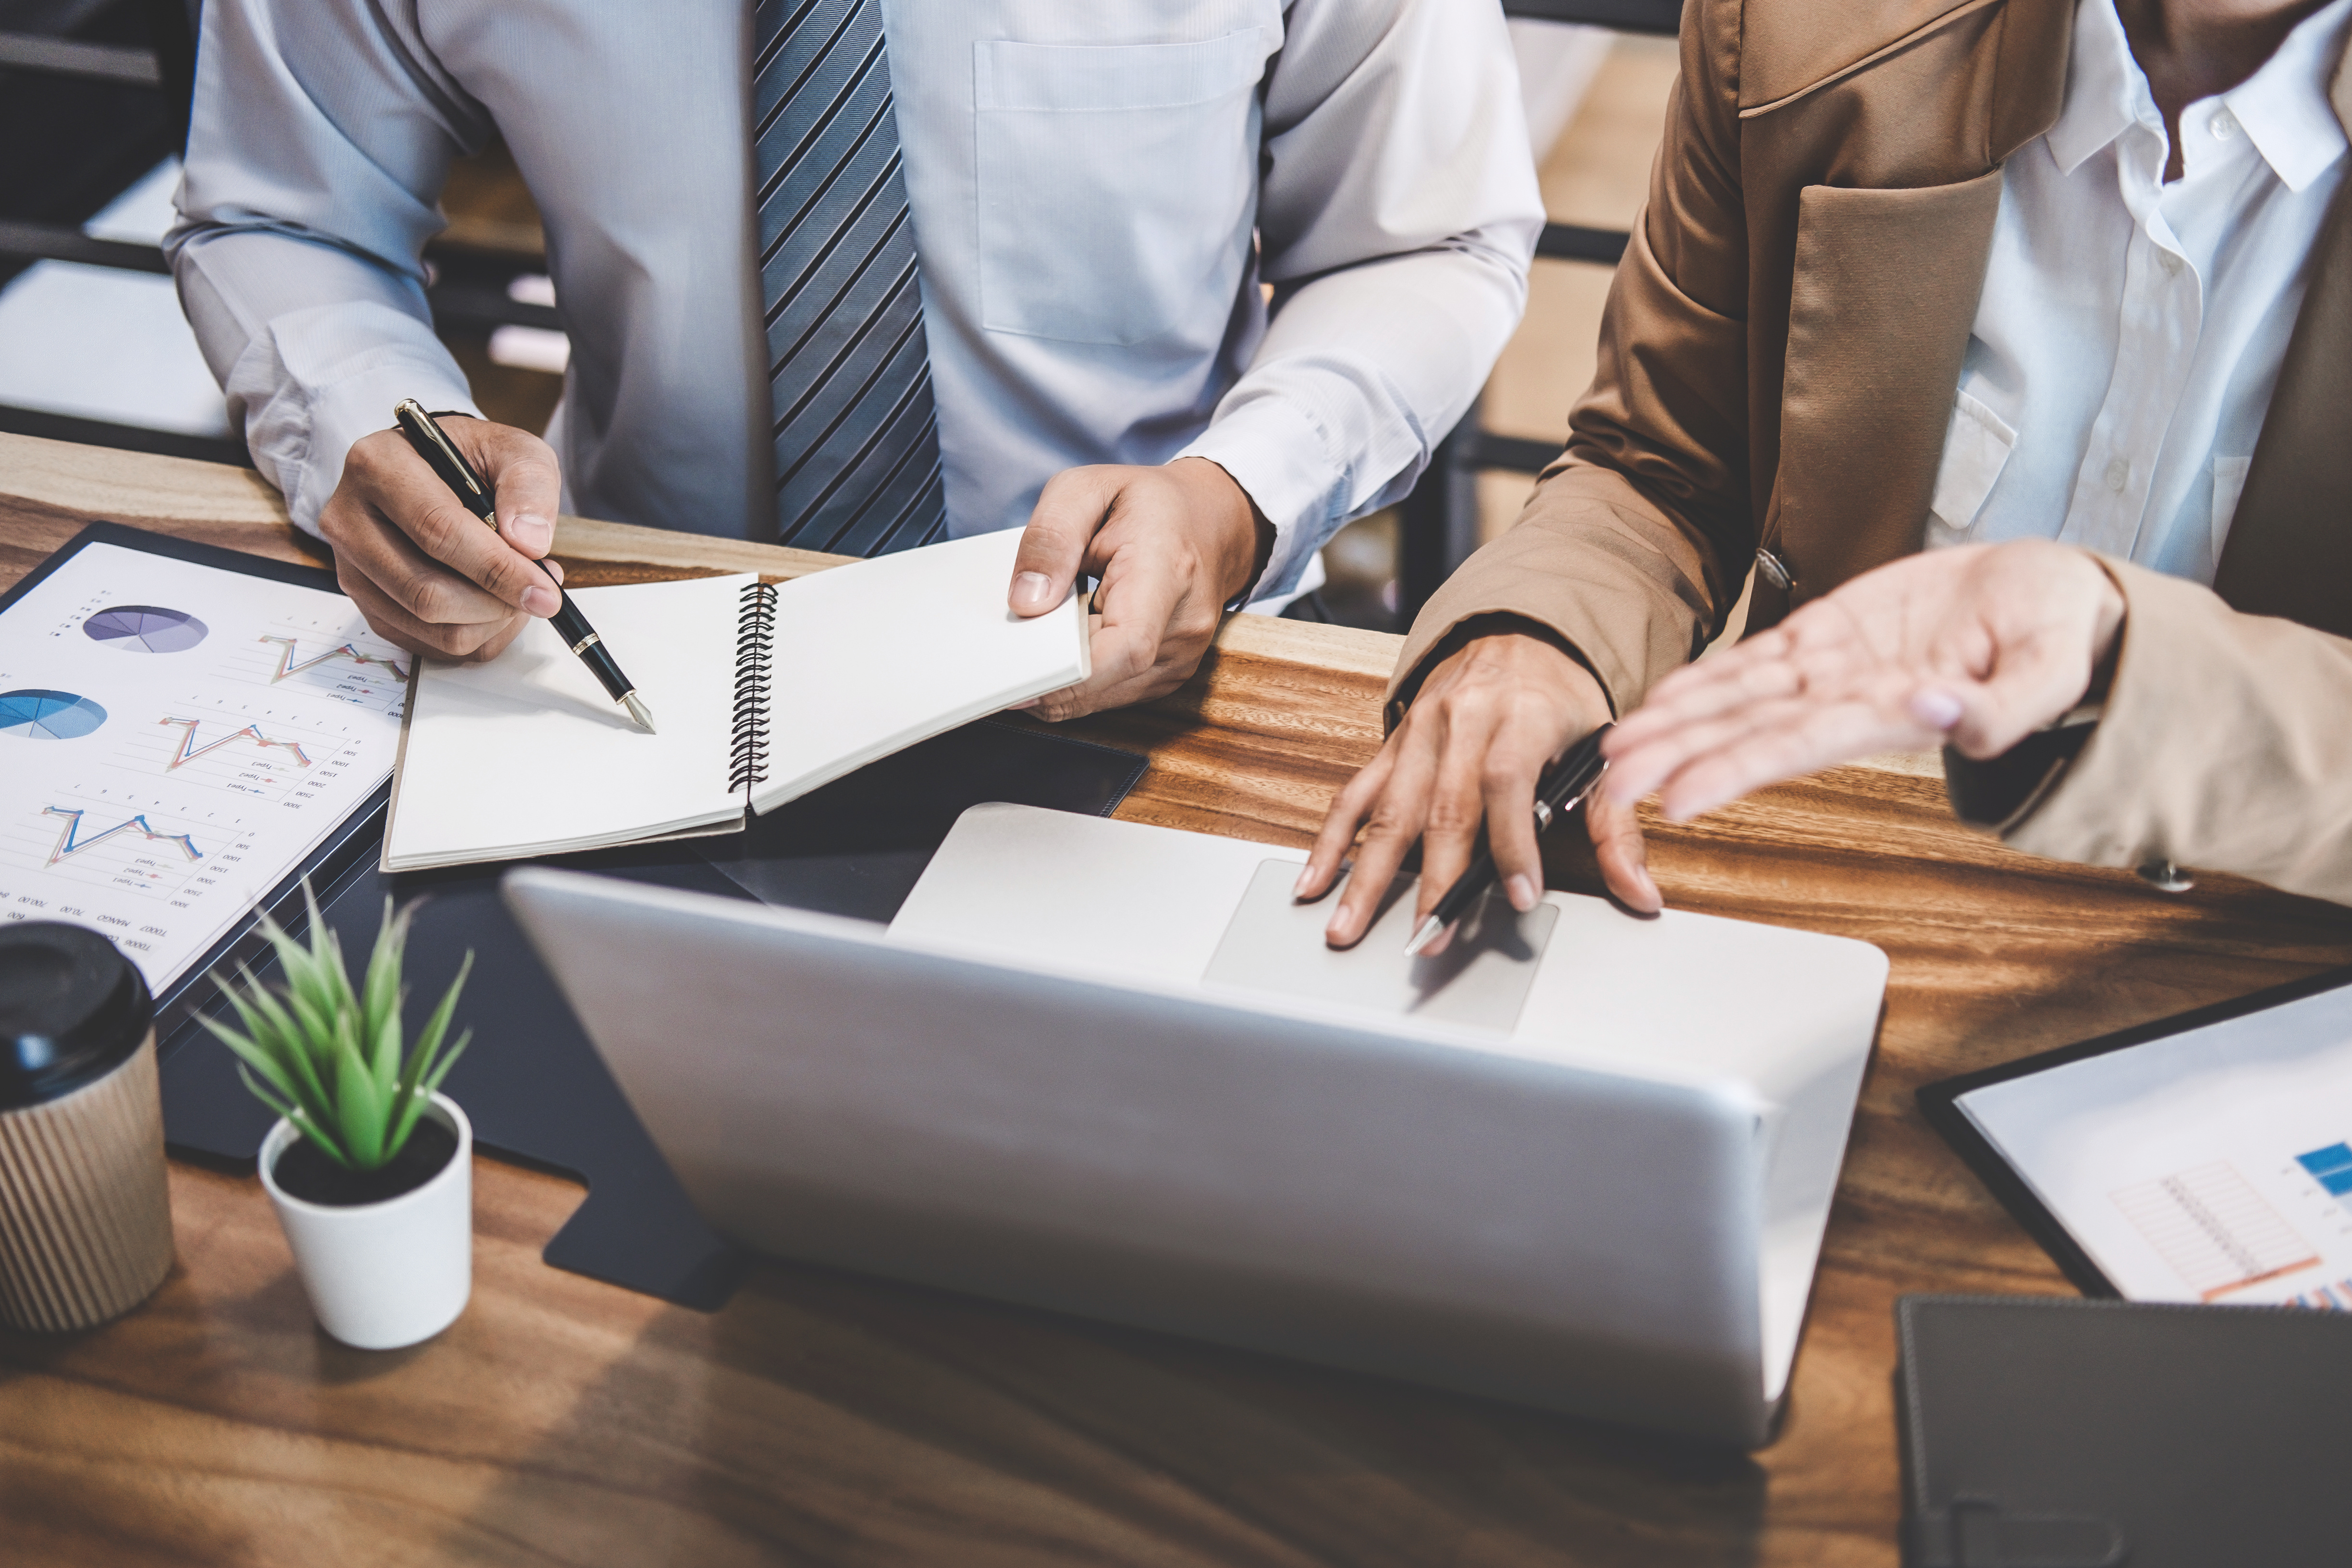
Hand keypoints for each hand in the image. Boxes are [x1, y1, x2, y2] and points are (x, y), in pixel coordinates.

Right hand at [316, 417, 566, 661]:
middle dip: (496, 604)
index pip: (437, 531)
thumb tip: (529, 542)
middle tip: (540, 594)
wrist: (432, 471)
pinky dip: (474, 635)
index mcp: (378, 466)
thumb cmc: (470, 459)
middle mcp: (350, 519)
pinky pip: (424, 643)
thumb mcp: (512, 450)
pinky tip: (494, 606)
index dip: (497, 569)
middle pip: (425, 591)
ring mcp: (351, 566)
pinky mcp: (365, 601)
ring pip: (426, 624)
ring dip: (489, 622)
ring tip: (519, 593)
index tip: (545, 591)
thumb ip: (528, 485)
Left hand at [1006, 457, 1267, 719]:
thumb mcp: (1085, 489)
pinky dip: (1077, 680)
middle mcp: (1184, 626)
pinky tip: (1062, 648)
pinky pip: (1111, 693)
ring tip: (1034, 641)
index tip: (1018, 683)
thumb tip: (1025, 603)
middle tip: (1000, 659)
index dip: (1069, 675)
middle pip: (1106, 679)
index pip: (1127, 646)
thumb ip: (1050, 537)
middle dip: (1046, 678)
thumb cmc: (1148, 503)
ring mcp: (1181, 658)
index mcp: (1168, 572)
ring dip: (1059, 681)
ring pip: (1104, 696)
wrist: (1210, 521)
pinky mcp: (1167, 674)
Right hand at [1298, 629, 1662, 952]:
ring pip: (1389, 809)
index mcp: (1520, 715)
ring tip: (1348, 927)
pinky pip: (1356, 795)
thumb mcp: (1602, 752)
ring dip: (1365, 875)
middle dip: (1432, 881)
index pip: (1505, 782)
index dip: (1512, 844)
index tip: (1521, 897)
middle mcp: (1461, 720)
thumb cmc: (1561, 700)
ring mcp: (1418, 733)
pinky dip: (1333, 842)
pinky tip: (1317, 881)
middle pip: (1442, 807)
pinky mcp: (1392, 744)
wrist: (1520, 634)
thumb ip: (1618, 829)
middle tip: (1428, 936)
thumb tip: (1640, 893)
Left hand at [1600, 539, 2126, 820]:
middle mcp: (1853, 698)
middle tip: (1611, 784)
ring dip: (1677, 722)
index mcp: (1899, 712)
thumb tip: (1944, 712)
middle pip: (1750, 732)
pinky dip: (1708, 678)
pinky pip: (1757, 661)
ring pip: (1741, 699)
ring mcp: (1837, 668)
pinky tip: (1664, 697)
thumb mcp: (2054, 666)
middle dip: (1678, 756)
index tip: (1680, 795)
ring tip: (1617, 746)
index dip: (1738, 768)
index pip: (1803, 745)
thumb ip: (2005, 706)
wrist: (2054, 596)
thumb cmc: (2059, 631)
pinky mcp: (1830, 633)